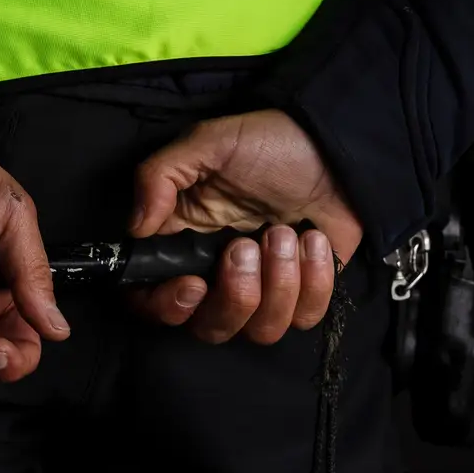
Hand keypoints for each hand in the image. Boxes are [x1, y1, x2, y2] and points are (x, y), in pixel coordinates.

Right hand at [127, 110, 360, 344]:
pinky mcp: (306, 292)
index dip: (167, 306)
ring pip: (260, 331)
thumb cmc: (267, 142)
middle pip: (210, 328)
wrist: (337, 147)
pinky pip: (303, 317)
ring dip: (277, 283)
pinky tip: (313, 239)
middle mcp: (218, 275)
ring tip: (286, 234)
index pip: (152, 300)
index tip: (194, 284)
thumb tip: (136, 229)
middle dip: (234, 296)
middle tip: (247, 245)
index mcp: (183, 243)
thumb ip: (159, 177)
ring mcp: (264, 288)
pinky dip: (313, 282)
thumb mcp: (207, 142)